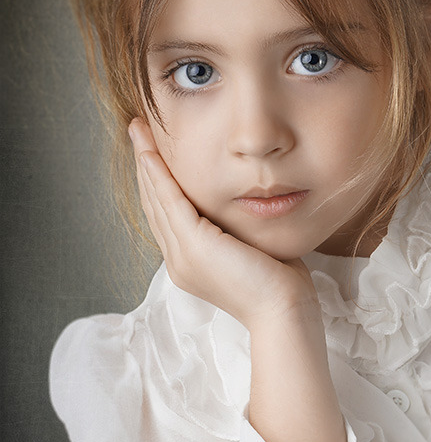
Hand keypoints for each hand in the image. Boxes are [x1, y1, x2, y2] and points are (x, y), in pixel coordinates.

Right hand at [129, 118, 319, 331]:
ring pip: (156, 198)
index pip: (166, 214)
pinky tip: (150, 153)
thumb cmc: (279, 283)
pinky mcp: (194, 245)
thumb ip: (237, 228)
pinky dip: (158, 175)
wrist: (283, 310)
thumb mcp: (251, 248)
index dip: (156, 181)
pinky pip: (169, 201)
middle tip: (137, 131)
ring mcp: (183, 255)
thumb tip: (242, 204)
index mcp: (190, 262)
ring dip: (145, 162)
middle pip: (154, 202)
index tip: (152, 151)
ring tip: (138, 131)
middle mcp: (179, 259)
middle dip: (144, 164)